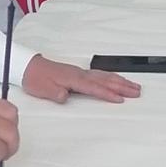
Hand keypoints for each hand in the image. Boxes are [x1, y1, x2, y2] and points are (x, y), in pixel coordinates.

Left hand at [20, 53, 141, 104]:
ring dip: (120, 81)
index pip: (94, 87)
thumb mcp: (43, 89)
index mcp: (73, 79)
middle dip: (122, 86)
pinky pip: (100, 75)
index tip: (120, 99)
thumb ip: (55, 93)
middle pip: (105, 80)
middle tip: (137, 92)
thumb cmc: (36, 78)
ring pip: (105, 76)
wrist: (28, 67)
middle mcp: (79, 74)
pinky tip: (116, 79)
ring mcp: (80, 73)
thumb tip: (65, 96)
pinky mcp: (79, 73)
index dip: (108, 94)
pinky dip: (111, 77)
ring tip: (133, 86)